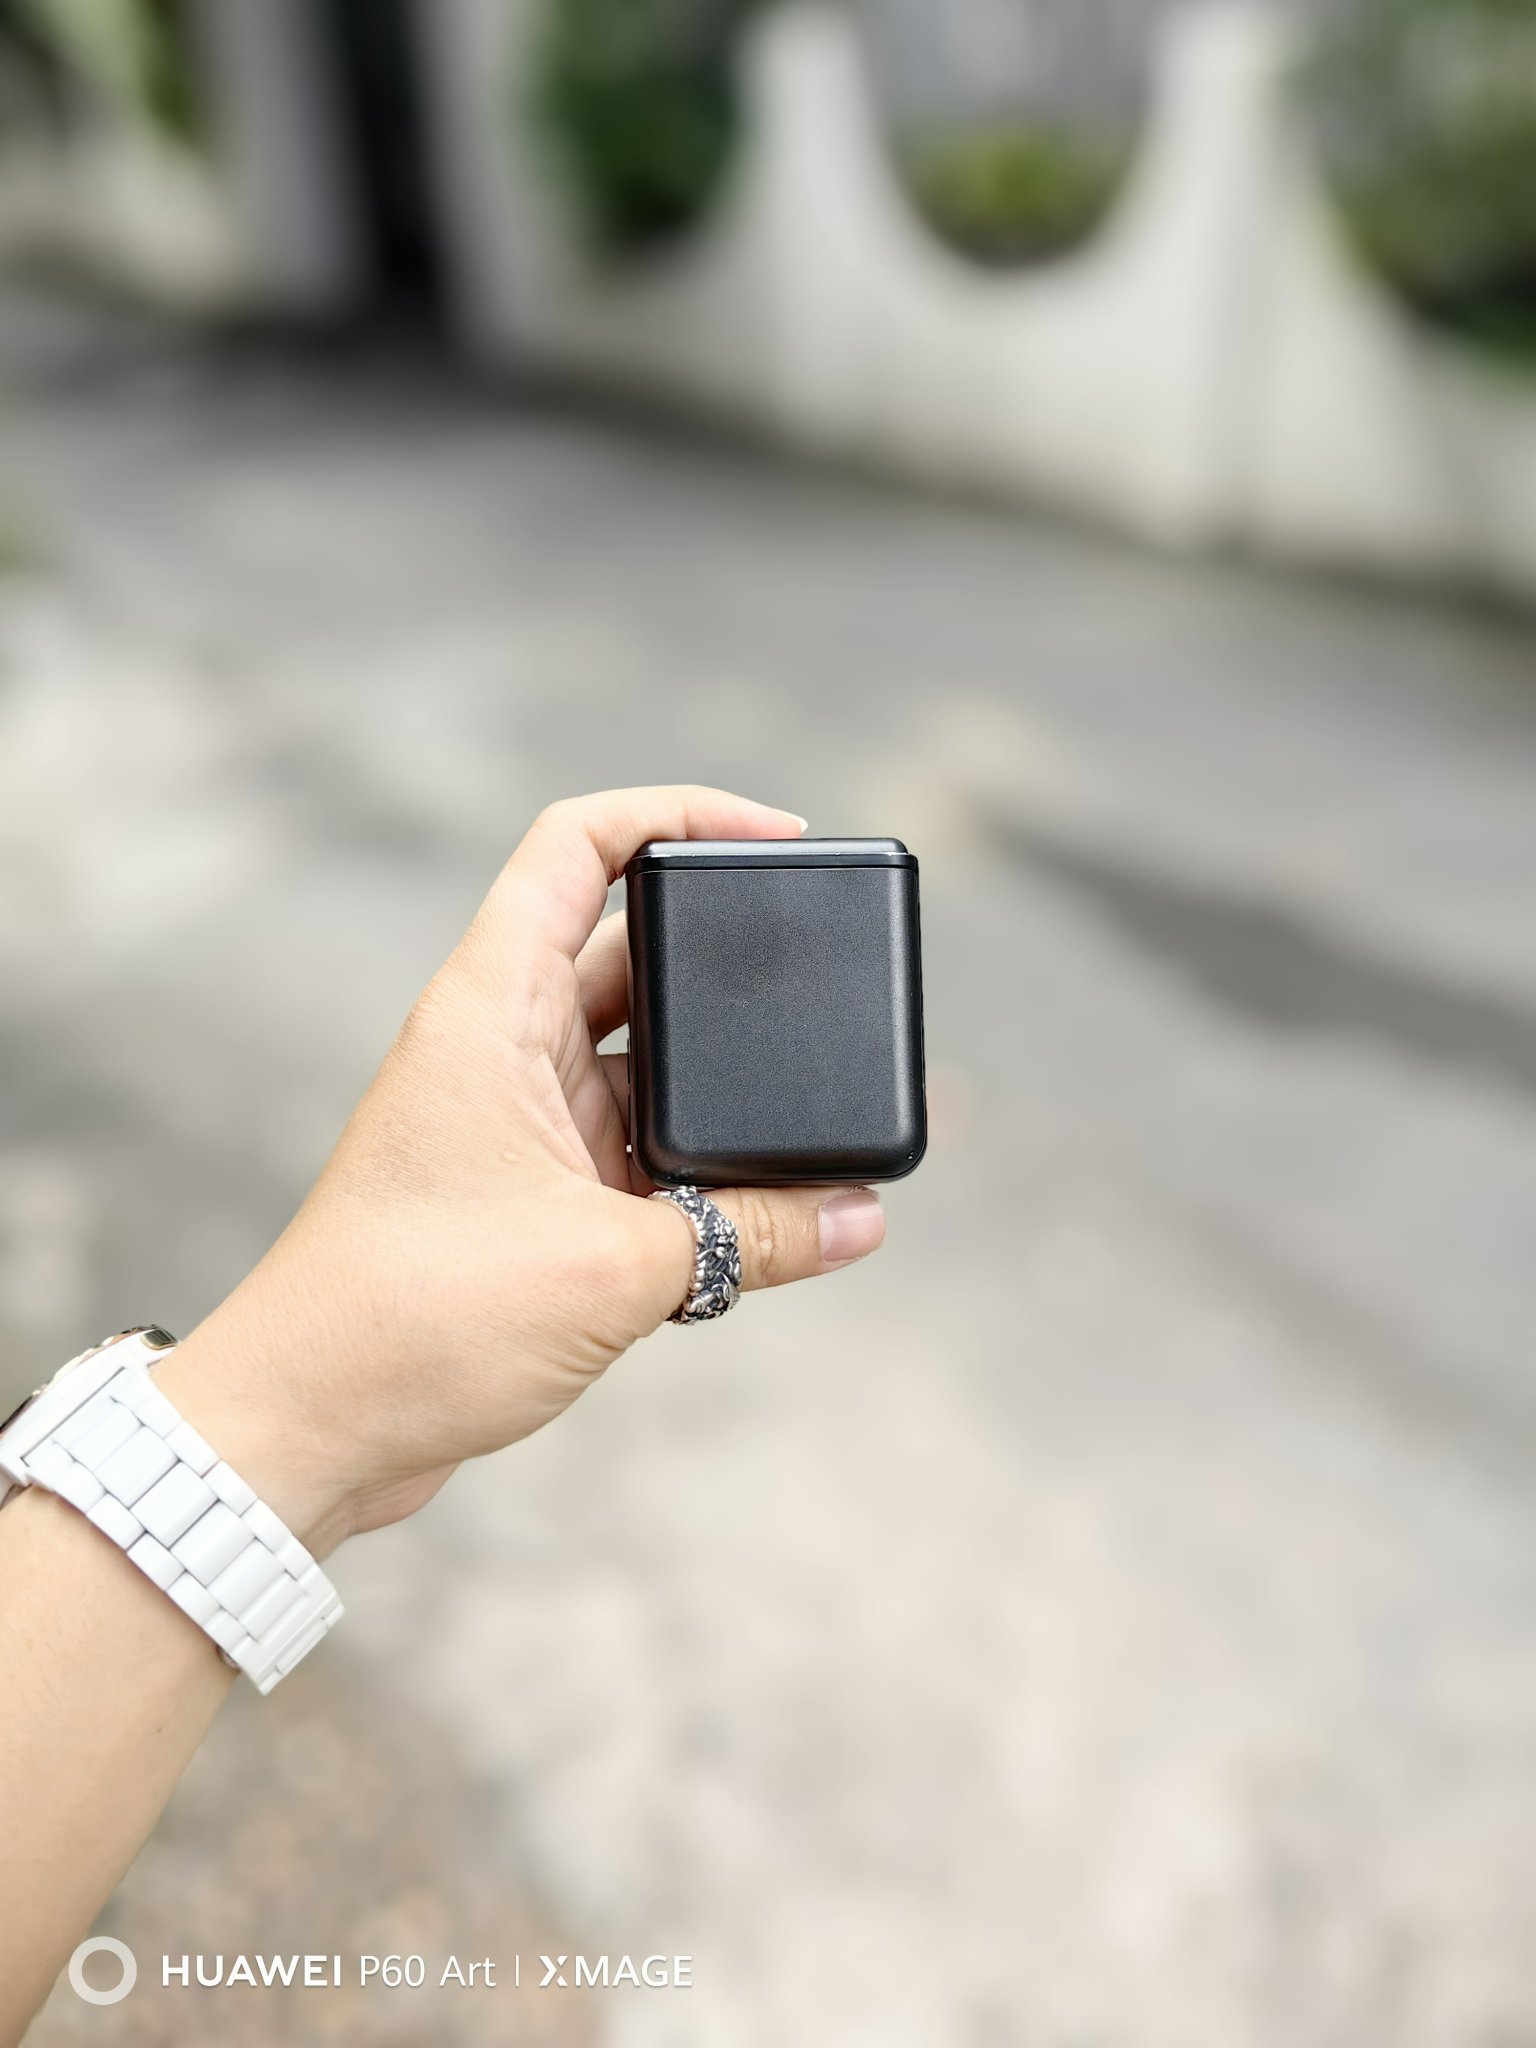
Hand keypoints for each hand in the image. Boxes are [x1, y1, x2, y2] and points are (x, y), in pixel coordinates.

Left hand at [154, 788, 887, 1556]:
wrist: (306, 1429)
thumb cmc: (412, 1322)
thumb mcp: (613, 1268)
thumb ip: (751, 1235)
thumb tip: (862, 1218)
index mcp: (491, 1008)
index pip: (579, 845)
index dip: (680, 814)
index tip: (780, 840)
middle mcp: (501, 1046)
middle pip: (634, 957)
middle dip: (731, 976)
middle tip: (825, 996)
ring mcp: (515, 1121)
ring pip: (645, 1067)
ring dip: (721, 1095)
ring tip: (811, 1123)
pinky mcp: (530, 1195)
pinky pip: (638, 1151)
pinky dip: (701, 1172)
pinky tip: (770, 1212)